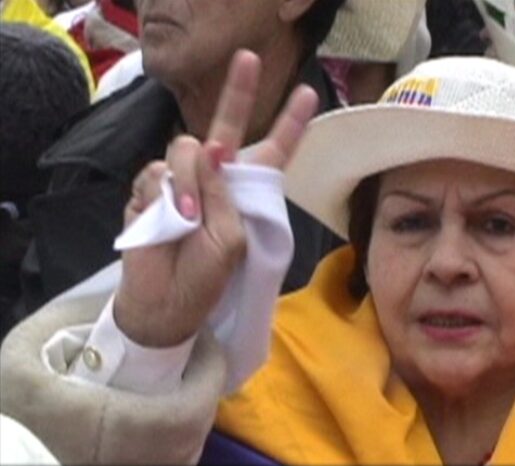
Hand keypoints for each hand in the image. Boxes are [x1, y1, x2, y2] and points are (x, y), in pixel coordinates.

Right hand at [114, 50, 317, 346]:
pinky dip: (163, 196)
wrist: (166, 302)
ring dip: (189, 183)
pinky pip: (154, 174)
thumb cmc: (207, 278)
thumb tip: (211, 150)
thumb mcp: (232, 241)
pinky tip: (167, 220)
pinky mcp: (151, 189)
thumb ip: (225, 196)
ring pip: (184, 150)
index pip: (272, 151)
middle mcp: (217, 178)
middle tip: (249, 59)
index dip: (290, 124)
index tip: (309, 94)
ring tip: (189, 220)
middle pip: (225, 126)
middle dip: (239, 92)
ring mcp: (182, 181)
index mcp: (247, 191)